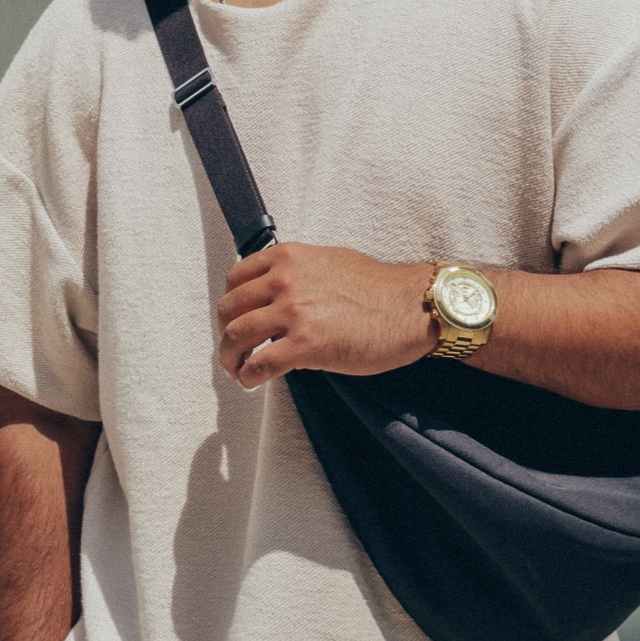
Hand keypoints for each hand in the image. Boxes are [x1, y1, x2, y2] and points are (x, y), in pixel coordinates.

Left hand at [218, 243, 438, 386]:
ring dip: (231, 358)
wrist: (412, 307)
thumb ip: (298, 272)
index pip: (236, 279)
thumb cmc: (380, 288)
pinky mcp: (305, 345)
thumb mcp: (330, 261)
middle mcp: (285, 279)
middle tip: (235, 350)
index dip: (231, 303)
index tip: (236, 319)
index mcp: (289, 257)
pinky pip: (259, 364)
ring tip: (238, 370)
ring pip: (236, 336)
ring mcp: (293, 312)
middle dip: (227, 333)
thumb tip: (279, 291)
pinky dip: (248, 377)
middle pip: (229, 308)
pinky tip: (252, 382)